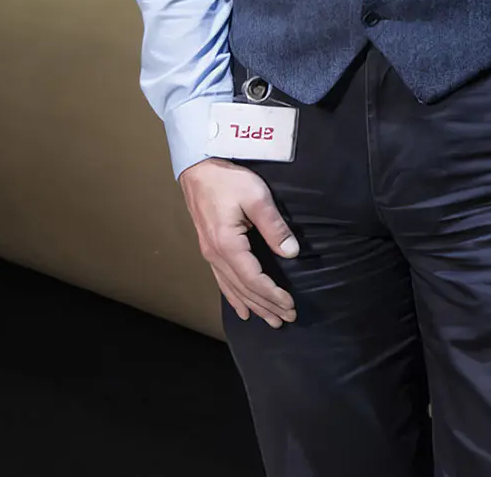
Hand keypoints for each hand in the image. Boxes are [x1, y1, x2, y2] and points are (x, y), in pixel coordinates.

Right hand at [177, 157, 298, 327]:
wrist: (198, 169)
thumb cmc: (228, 180)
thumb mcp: (257, 197)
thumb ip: (274, 227)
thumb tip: (292, 253)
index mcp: (227, 245)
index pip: (254, 279)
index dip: (272, 295)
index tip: (290, 305)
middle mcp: (216, 255)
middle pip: (243, 289)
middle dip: (266, 306)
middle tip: (287, 320)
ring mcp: (210, 254)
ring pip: (233, 288)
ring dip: (253, 305)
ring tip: (270, 321)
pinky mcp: (210, 249)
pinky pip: (222, 281)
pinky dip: (234, 298)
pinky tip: (242, 309)